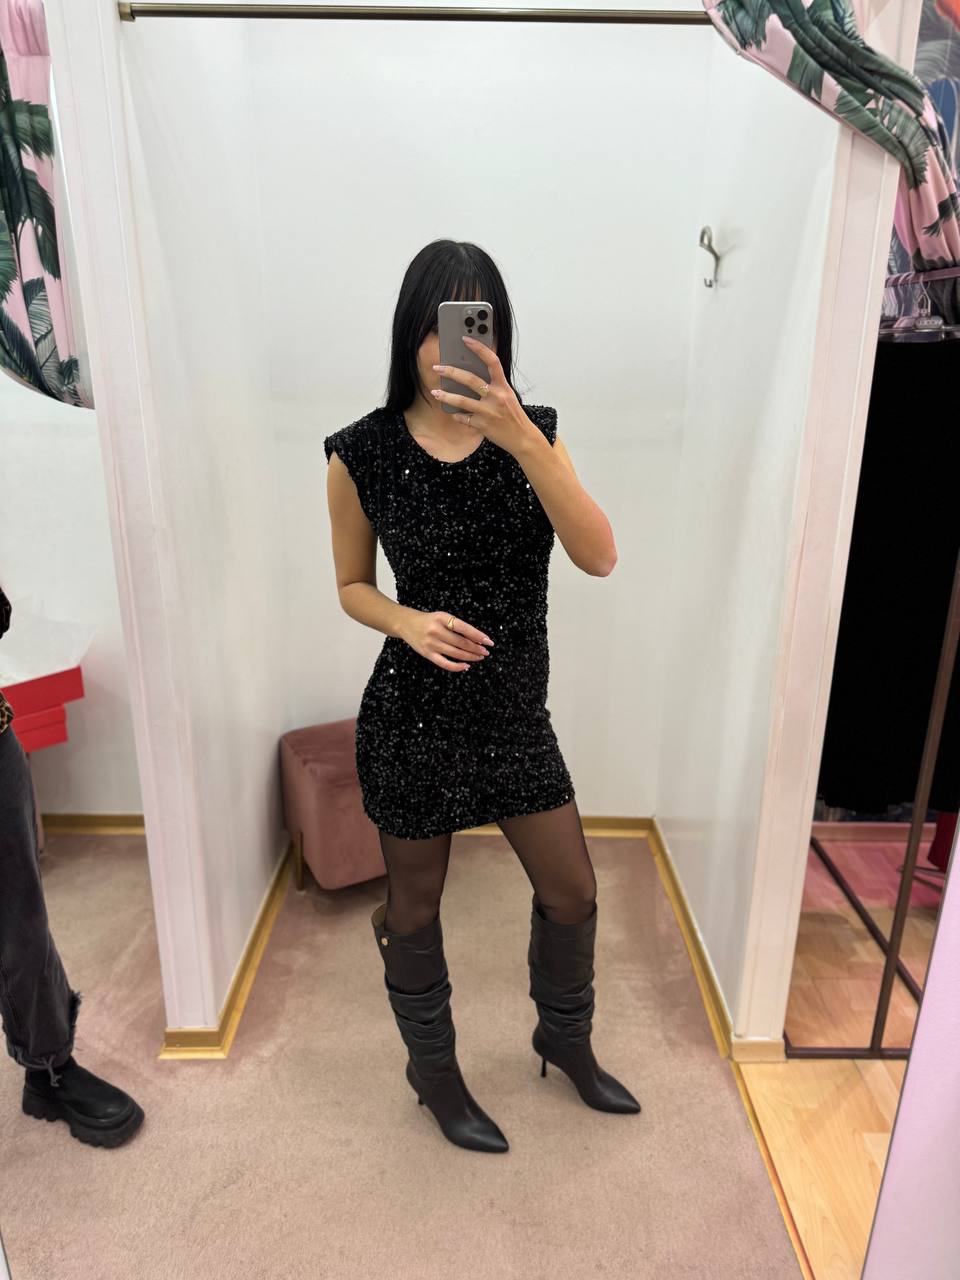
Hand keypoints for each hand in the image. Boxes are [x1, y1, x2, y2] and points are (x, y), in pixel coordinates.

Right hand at [402, 609, 494, 672]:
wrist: (406, 624)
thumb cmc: (429, 621)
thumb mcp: (442, 617)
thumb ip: (457, 626)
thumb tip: (476, 639)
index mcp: (442, 618)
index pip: (464, 628)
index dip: (478, 635)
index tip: (488, 641)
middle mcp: (436, 631)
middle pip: (461, 643)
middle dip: (476, 648)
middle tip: (485, 651)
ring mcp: (431, 643)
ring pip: (456, 653)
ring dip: (470, 657)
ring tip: (479, 657)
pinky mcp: (427, 654)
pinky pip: (445, 663)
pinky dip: (457, 667)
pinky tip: (466, 666)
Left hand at [430, 336, 532, 455]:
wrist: (522, 438)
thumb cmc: (514, 415)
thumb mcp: (508, 395)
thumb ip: (493, 385)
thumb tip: (471, 374)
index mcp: (503, 386)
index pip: (492, 361)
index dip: (479, 349)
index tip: (465, 340)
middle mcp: (496, 396)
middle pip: (470, 380)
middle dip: (451, 372)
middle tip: (438, 368)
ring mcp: (488, 411)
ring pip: (461, 400)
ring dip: (445, 396)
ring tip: (435, 392)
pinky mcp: (482, 425)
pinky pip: (464, 418)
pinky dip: (457, 415)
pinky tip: (454, 413)